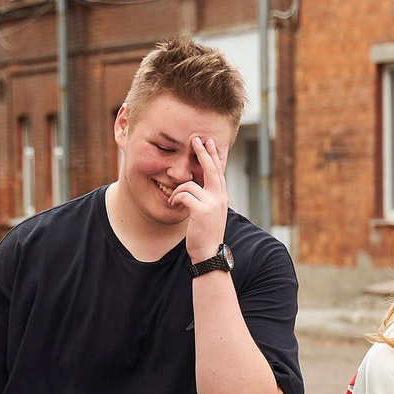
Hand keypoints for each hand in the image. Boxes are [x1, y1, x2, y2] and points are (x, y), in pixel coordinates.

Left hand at [168, 132, 231, 263]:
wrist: (209, 253)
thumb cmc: (205, 234)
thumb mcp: (209, 213)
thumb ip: (206, 198)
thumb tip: (195, 185)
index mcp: (222, 197)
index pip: (219, 172)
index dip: (215, 156)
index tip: (210, 143)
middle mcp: (220, 197)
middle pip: (211, 169)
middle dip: (202, 152)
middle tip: (195, 139)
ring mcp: (212, 203)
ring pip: (189, 184)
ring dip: (177, 191)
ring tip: (173, 200)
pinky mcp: (201, 210)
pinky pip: (183, 194)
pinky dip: (175, 198)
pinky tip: (172, 204)